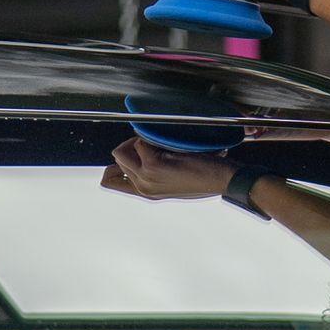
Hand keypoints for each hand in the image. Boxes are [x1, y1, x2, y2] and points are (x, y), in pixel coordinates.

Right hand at [101, 137, 233, 200]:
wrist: (220, 179)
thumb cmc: (202, 176)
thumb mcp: (171, 178)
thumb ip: (151, 171)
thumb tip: (134, 152)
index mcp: (145, 192)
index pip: (109, 181)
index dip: (112, 164)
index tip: (126, 152)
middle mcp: (143, 187)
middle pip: (116, 158)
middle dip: (130, 144)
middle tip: (152, 143)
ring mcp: (146, 178)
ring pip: (122, 150)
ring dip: (138, 140)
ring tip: (161, 144)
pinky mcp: (153, 166)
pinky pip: (140, 142)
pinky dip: (152, 138)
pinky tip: (170, 145)